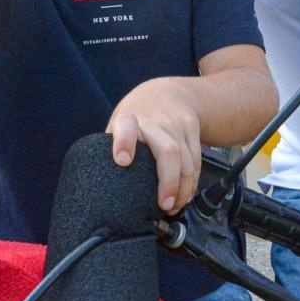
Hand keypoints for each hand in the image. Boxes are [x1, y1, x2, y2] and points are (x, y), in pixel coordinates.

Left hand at [106, 79, 201, 213]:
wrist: (169, 93)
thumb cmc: (137, 117)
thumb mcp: (120, 125)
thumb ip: (113, 149)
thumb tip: (102, 188)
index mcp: (129, 119)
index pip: (125, 128)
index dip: (124, 143)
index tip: (122, 161)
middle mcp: (155, 121)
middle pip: (168, 151)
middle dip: (168, 181)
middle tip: (164, 205)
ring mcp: (177, 125)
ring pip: (187, 161)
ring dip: (183, 188)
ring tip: (174, 207)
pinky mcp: (193, 130)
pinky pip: (197, 161)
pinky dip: (192, 183)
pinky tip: (184, 196)